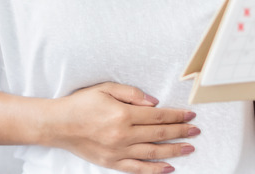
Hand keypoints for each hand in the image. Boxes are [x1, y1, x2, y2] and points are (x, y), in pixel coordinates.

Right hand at [47, 82, 199, 173]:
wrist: (58, 124)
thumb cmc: (81, 104)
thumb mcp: (106, 88)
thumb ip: (132, 94)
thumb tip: (155, 103)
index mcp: (122, 114)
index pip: (158, 116)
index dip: (177, 115)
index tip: (190, 115)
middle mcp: (122, 135)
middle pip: (159, 134)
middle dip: (181, 131)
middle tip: (196, 130)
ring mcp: (117, 152)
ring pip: (153, 153)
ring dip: (174, 150)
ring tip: (190, 148)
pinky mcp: (111, 163)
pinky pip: (137, 169)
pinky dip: (154, 170)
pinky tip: (168, 168)